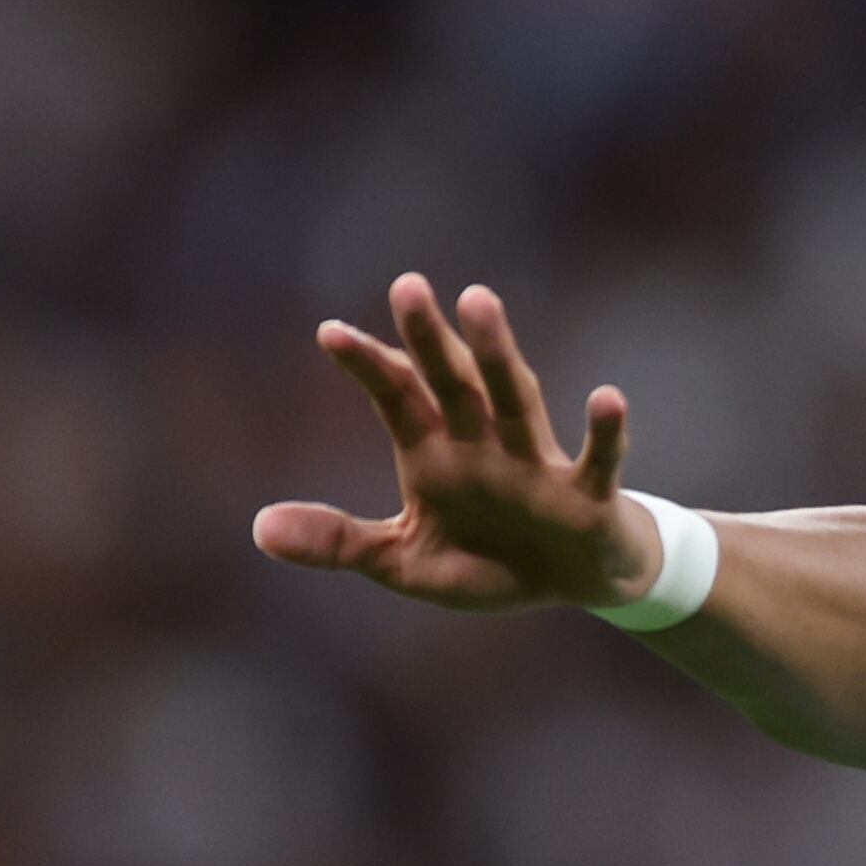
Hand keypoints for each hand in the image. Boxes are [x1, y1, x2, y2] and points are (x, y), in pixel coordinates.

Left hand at [252, 274, 662, 612]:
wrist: (576, 581)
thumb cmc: (489, 561)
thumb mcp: (404, 562)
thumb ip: (339, 543)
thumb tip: (258, 529)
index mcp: (435, 454)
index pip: (397, 398)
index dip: (368, 366)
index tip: (329, 333)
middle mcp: (483, 444)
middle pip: (452, 382)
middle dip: (428, 338)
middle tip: (406, 285)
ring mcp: (536, 464)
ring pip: (515, 400)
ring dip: (497, 354)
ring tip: (479, 301)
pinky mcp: (588, 495)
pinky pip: (598, 460)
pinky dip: (605, 432)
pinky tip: (607, 397)